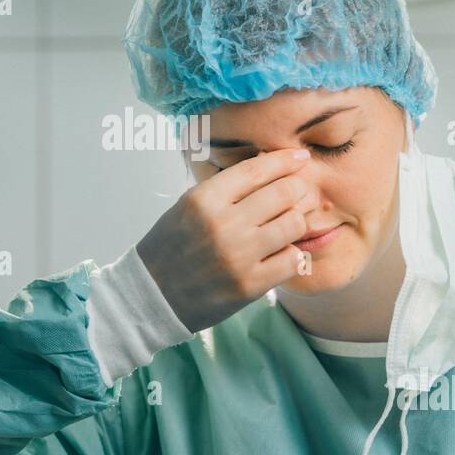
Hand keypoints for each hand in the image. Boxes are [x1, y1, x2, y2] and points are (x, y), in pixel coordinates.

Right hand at [136, 148, 318, 332]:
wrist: (153, 296)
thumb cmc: (173, 247)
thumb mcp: (188, 206)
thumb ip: (226, 188)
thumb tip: (270, 168)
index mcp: (204, 199)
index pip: (256, 169)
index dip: (285, 160)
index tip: (300, 158)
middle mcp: (222, 224)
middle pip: (284, 193)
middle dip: (298, 189)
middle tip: (300, 193)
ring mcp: (238, 255)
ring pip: (294, 224)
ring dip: (296, 222)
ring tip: (288, 225)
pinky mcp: (250, 285)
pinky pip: (293, 258)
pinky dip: (291, 253)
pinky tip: (280, 253)